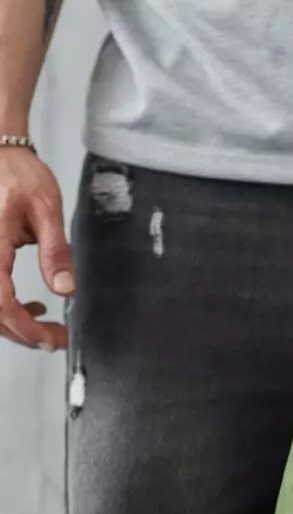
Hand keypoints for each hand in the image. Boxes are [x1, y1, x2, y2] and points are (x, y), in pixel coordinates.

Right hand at [0, 147, 73, 350]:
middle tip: (56, 340)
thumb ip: (55, 251)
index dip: (23, 327)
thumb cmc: (20, 174)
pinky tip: (32, 309)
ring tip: (48, 328)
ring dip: (15, 325)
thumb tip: (65, 290)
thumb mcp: (47, 209)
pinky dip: (7, 308)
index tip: (49, 340)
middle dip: (22, 333)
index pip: (0, 300)